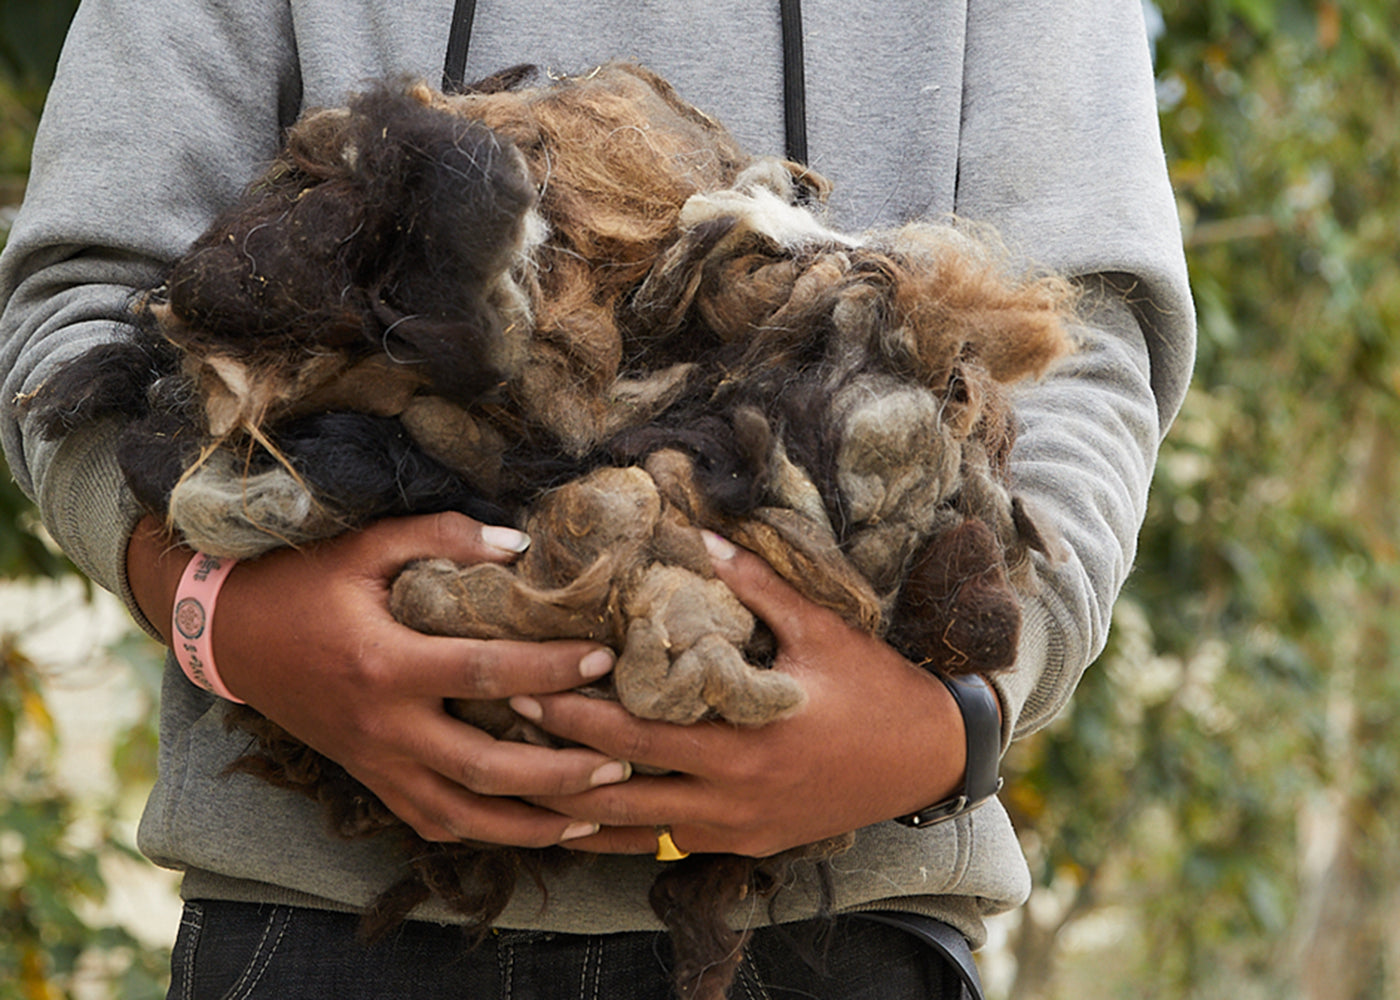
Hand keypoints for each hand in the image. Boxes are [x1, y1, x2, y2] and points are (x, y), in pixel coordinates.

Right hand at [126, 512, 630, 847]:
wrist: (227, 635)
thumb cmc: (300, 582)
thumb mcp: (367, 546)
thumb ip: (443, 537)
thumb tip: (521, 542)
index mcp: (385, 663)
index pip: (486, 672)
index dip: (550, 668)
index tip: (603, 660)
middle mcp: (383, 727)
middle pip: (486, 767)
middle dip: (560, 770)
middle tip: (623, 760)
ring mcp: (375, 763)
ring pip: (463, 816)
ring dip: (532, 823)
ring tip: (592, 816)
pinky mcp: (369, 780)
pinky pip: (430, 822)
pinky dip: (483, 833)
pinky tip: (529, 829)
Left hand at [509, 532, 971, 857]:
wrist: (931, 760)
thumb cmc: (877, 688)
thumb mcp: (822, 629)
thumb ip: (757, 587)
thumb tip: (701, 536)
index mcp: (746, 739)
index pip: (638, 732)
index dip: (576, 711)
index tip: (525, 683)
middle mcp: (734, 794)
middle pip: (622, 785)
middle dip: (557, 758)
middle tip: (505, 728)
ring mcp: (740, 828)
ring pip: (638, 831)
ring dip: (580, 807)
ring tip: (524, 780)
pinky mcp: (749, 844)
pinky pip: (672, 844)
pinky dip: (627, 832)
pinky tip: (587, 819)